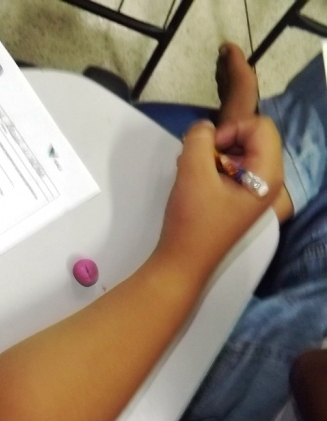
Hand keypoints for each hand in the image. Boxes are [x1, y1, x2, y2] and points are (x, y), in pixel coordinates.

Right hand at [155, 117, 282, 276]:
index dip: (230, 129)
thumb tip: (203, 128)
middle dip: (221, 142)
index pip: (260, 127)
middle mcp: (268, 181)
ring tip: (192, 172)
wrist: (182, 262)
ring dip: (213, 156)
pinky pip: (231, 170)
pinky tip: (194, 183)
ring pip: (239, 153)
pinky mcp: (239, 199)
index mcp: (268, 174)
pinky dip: (211, 169)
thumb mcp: (193, 172)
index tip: (207, 151)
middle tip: (196, 161)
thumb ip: (199, 140)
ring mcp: (254, 192)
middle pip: (251, 138)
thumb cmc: (192, 221)